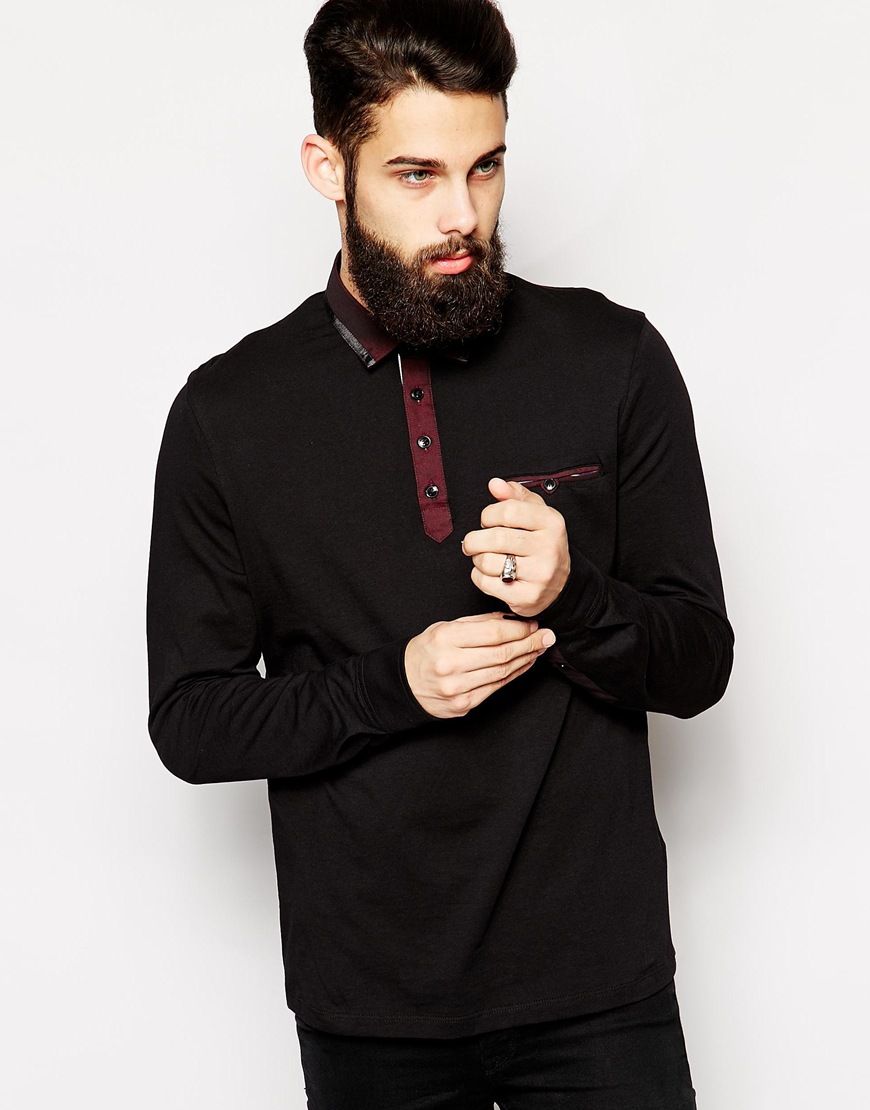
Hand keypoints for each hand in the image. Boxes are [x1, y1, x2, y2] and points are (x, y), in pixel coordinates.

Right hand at [404, 611, 556, 718]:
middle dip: (530, 643)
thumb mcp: (444, 628)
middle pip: (502, 653)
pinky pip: (496, 687)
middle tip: (547, 637)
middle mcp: (451, 664)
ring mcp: (458, 687)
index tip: (533, 624)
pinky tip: (524, 664)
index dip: (519, 629)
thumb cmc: (426, 652)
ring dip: (526, 659)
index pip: (494, 633)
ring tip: (538, 649)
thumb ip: (477, 623)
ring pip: (502, 671)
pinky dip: (514, 674)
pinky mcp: (464, 704)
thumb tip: (510, 620)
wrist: (404, 684)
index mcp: (446, 639)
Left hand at [460, 477, 570, 617]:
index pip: (507, 511)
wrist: (561, 584)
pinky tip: (489, 574)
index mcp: (551, 523)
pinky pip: (488, 584)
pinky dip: (479, 577)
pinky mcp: (528, 596)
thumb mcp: (536, 514)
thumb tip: (495, 484)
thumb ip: (515, 496)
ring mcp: (540, 574)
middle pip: (495, 538)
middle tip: (472, 542)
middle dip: (474, 540)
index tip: (486, 521)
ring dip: (477, 559)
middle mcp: (549, 548)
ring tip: (483, 557)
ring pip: (488, 562)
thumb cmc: (542, 544)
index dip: (488, 515)